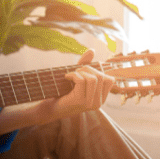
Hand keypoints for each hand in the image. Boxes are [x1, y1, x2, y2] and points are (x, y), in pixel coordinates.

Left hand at [0, 50, 115, 136]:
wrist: (49, 107)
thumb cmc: (63, 92)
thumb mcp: (77, 77)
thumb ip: (86, 64)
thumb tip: (92, 50)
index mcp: (101, 99)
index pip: (110, 80)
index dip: (97, 71)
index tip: (84, 73)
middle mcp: (99, 103)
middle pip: (102, 77)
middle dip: (88, 69)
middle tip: (76, 72)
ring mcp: (90, 103)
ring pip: (93, 79)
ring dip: (81, 72)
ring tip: (72, 75)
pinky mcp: (81, 101)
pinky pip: (82, 81)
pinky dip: (73, 75)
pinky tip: (66, 78)